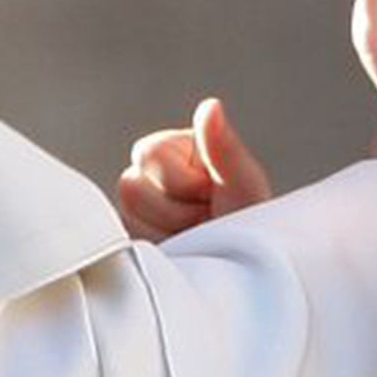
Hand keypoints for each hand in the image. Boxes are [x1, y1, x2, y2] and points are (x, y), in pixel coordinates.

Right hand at [117, 97, 272, 240]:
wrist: (248, 270)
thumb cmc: (252, 226)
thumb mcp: (244, 184)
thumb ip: (223, 146)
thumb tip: (210, 106)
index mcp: (177, 151)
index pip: (149, 153)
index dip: (182, 181)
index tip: (211, 193)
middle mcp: (153, 178)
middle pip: (131, 187)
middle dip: (175, 211)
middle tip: (205, 219)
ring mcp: (140, 213)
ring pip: (126, 218)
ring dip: (168, 233)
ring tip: (196, 238)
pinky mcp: (135, 243)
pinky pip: (123, 249)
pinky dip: (157, 253)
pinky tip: (181, 252)